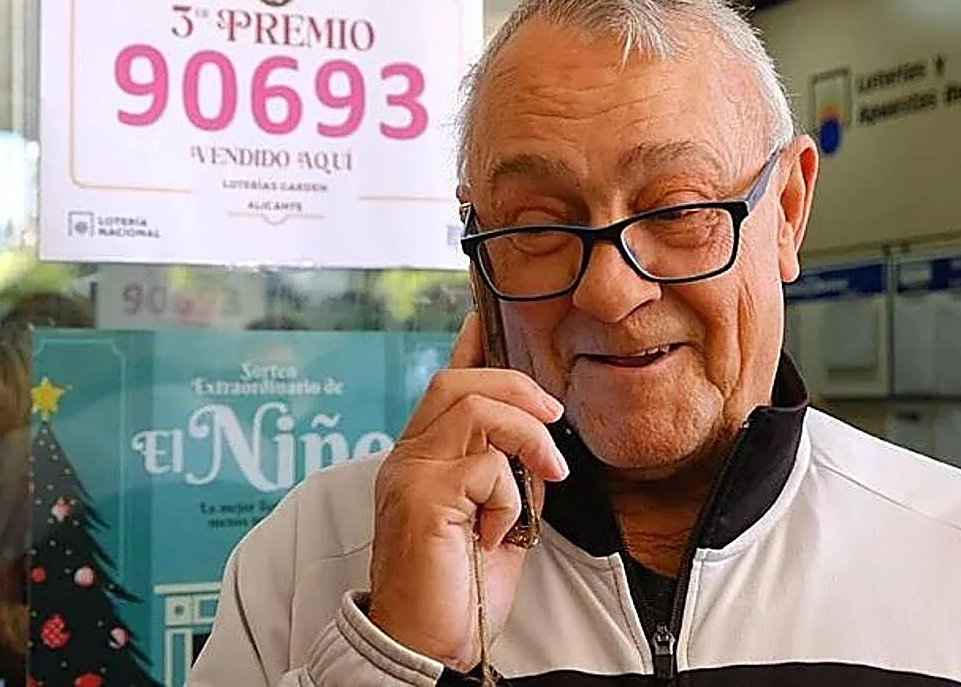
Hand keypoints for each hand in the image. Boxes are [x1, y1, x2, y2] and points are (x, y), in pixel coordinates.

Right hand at [368, 312, 568, 671]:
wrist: (428, 645)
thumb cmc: (460, 587)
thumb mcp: (495, 517)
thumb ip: (505, 473)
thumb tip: (537, 441)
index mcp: (423, 457)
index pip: (445, 383)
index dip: (470, 344)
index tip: (487, 315)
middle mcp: (408, 458)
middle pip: (457, 381)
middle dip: (515, 388)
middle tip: (551, 419)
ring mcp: (410, 475)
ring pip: (474, 409)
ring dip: (524, 437)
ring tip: (544, 474)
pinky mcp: (422, 499)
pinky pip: (483, 466)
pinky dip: (509, 494)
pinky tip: (501, 531)